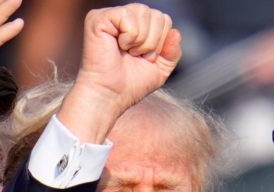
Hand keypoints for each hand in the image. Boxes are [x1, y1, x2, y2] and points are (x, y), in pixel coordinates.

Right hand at [58, 3, 181, 142]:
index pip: (164, 19)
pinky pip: (128, 16)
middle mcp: (122, 17)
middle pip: (156, 14)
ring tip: (127, 52)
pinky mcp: (98, 18)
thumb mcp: (160, 69)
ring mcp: (109, 15)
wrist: (109, 96)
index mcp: (136, 25)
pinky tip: (118, 47)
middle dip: (152, 42)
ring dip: (141, 40)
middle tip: (135, 56)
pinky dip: (129, 37)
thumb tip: (175, 32)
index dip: (160, 42)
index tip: (144, 58)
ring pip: (143, 12)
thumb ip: (172, 51)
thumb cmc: (130, 85)